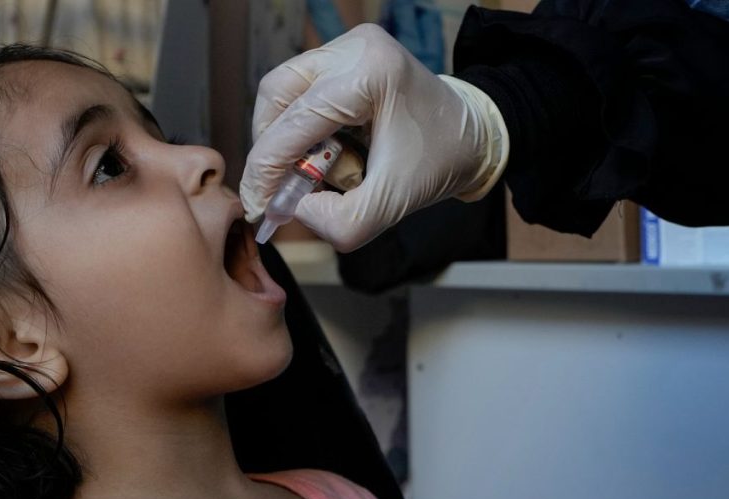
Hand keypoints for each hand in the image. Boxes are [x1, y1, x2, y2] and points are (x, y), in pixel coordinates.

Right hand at [239, 23, 508, 251]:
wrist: (470, 135)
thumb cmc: (437, 163)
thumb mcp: (391, 205)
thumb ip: (340, 221)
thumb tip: (293, 208)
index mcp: (371, 74)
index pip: (295, 122)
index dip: (266, 171)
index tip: (258, 208)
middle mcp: (354, 48)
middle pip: (277, 98)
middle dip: (271, 151)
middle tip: (278, 191)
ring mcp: (347, 46)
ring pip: (280, 92)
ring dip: (280, 138)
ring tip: (302, 171)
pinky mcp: (343, 55)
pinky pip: (297, 91)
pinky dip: (295, 127)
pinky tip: (315, 153)